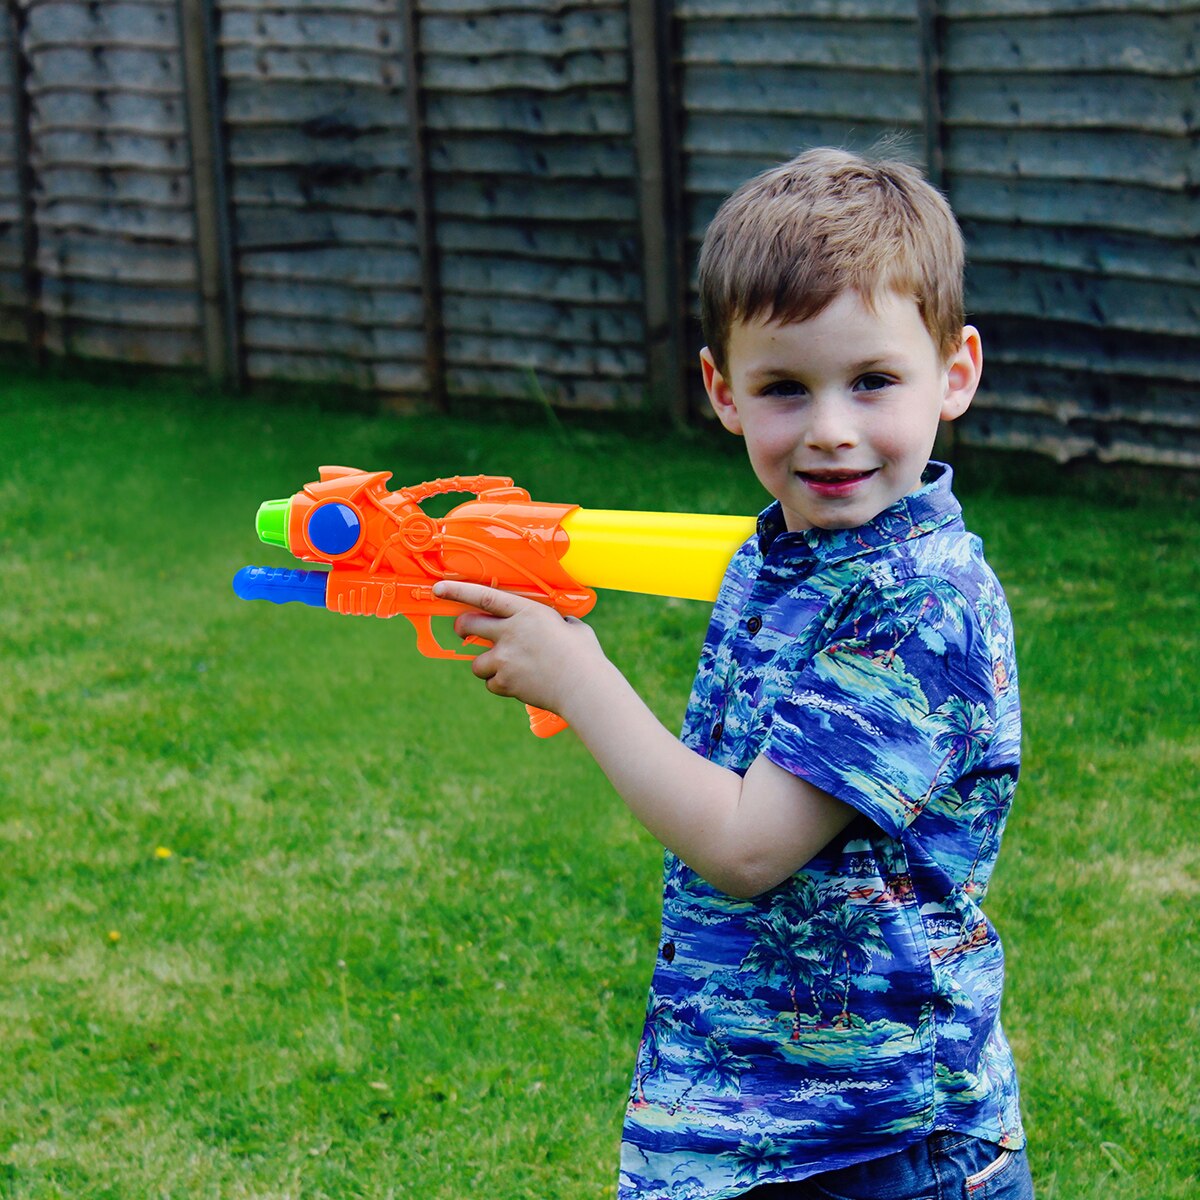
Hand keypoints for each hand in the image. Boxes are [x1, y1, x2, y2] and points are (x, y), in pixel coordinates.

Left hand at [432, 581, 605, 717]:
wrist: (583, 687)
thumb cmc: (584, 656)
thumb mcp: (573, 627)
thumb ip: (559, 622)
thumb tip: (560, 623)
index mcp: (527, 612)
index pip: (484, 596)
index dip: (458, 591)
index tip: (439, 588)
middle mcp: (510, 632)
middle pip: (468, 626)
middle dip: (462, 628)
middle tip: (464, 632)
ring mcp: (504, 658)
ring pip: (476, 662)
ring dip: (487, 665)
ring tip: (509, 668)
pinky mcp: (504, 681)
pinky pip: (491, 683)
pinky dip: (501, 684)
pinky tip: (520, 684)